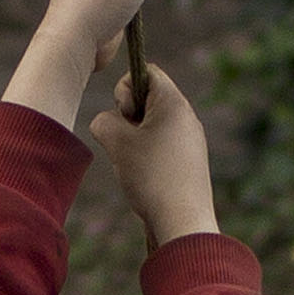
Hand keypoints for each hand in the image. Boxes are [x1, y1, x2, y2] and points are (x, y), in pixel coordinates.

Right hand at [83, 60, 215, 245]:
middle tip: (128, 142)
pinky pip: (159, 146)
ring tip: (136, 164)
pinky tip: (145, 178)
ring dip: (133, 140)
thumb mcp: (116, 141)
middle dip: (126, 117)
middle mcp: (187, 117)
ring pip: (150, 125)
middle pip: (146, 99)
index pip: (146, 71)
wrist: (182, 223)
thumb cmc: (151, 177)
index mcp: (174, 103)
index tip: (125, 115)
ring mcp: (189, 140)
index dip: (125, 88)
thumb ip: (103, 120)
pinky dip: (145, 156)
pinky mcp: (188, 162)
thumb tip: (108, 124)